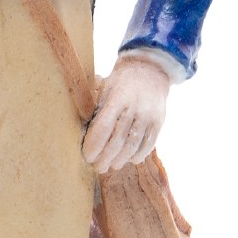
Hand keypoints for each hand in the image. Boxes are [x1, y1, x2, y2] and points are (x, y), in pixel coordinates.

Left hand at [84, 55, 173, 174]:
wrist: (151, 70)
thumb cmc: (121, 81)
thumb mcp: (105, 85)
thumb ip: (94, 105)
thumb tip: (78, 129)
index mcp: (118, 97)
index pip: (104, 127)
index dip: (94, 145)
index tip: (87, 156)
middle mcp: (135, 107)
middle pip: (118, 141)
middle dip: (105, 158)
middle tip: (98, 167)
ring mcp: (149, 116)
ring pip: (133, 146)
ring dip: (121, 160)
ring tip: (112, 166)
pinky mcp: (159, 122)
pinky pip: (149, 144)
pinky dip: (138, 155)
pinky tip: (129, 159)